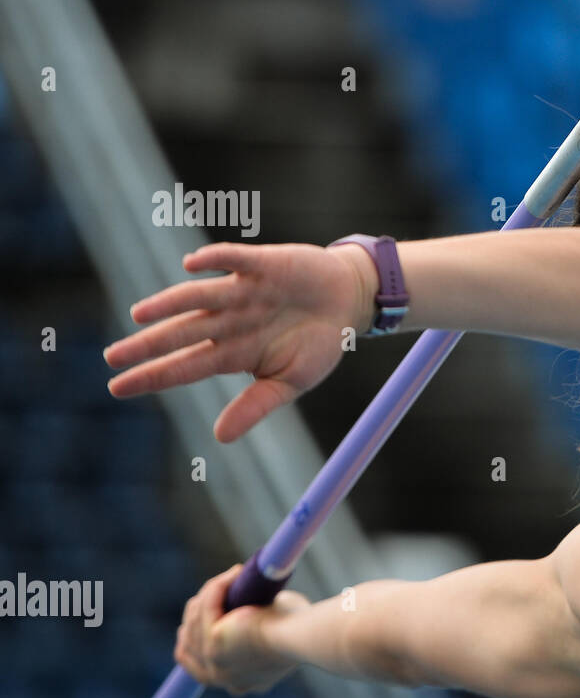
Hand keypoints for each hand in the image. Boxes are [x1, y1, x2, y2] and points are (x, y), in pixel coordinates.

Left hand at [103, 241, 374, 441]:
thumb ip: (256, 406)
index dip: (153, 376)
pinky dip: (215, 261)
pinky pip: (234, 260)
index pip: (185, 367)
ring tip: (140, 315)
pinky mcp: (263, 265)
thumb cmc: (318, 344)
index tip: (116, 388)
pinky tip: (192, 265)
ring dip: (170, 305)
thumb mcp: (292, 383)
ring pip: (199, 298)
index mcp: (233, 353)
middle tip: (112, 356)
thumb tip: (220, 438)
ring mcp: (242, 292)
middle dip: (148, 345)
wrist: (349, 302)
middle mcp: (229, 321)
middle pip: (182, 333)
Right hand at [174, 564, 309, 696]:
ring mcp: (214, 664)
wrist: (304, 636)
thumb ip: (260, 628)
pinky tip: (235, 572)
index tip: (194, 619)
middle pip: (190, 644)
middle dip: (197, 613)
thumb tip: (253, 606)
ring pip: (195, 621)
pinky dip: (217, 587)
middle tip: (216, 588)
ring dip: (211, 594)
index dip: (194, 639)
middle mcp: (223, 679)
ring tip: (235, 575)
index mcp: (240, 683)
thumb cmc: (303, 630)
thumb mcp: (277, 634)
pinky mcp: (213, 642)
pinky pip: (206, 607)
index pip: (199, 668)